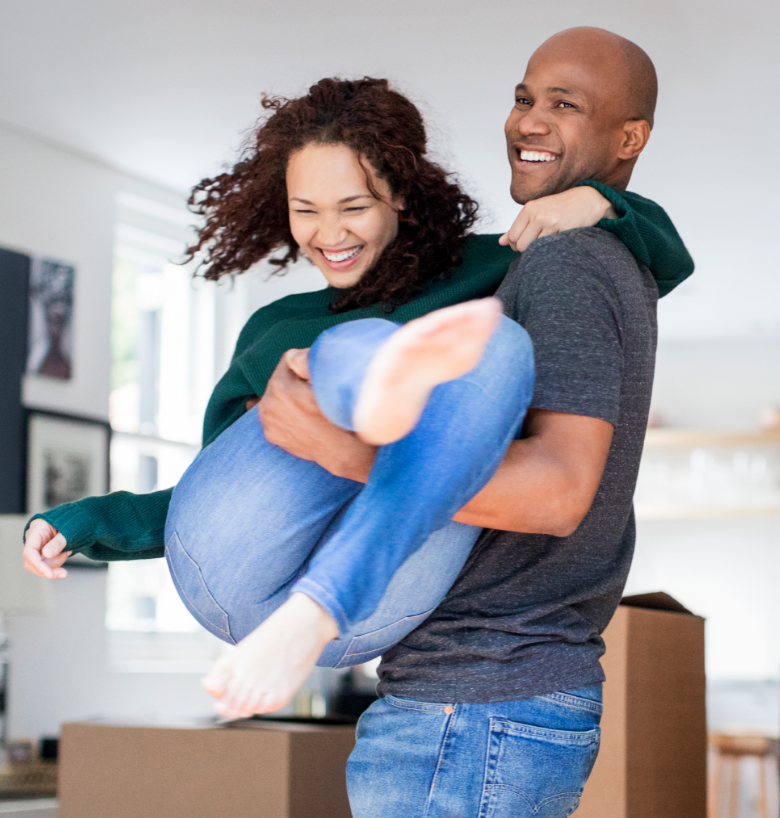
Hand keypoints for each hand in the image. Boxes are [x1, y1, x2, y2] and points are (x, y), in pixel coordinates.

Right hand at [23, 518, 71, 578]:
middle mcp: (32, 541)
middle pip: (32, 563)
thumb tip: (47, 554)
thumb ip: (58, 542)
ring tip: (67, 551)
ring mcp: (36, 548)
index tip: (49, 574)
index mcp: (36, 531)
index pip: (29, 552)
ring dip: (56, 564)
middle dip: (48, 569)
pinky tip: (65, 553)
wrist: (71, 520)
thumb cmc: (68, 522)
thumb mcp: (67, 530)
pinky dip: (57, 562)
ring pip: (40, 566)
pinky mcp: (42, 554)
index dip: (38, 565)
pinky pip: (47, 564)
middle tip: (64, 573)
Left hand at [258, 350, 376, 481]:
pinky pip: (275, 413)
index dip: (304, 365)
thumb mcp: (329, 383)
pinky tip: (301, 418)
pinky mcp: (270, 434)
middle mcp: (268, 404)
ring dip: (287, 396)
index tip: (317, 376)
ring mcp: (268, 421)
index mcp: (280, 386)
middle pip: (280, 378)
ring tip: (307, 405)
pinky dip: (284, 413)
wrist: (342, 451)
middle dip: (293, 381)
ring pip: (275, 396)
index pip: (288, 359)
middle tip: (313, 392)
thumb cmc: (340, 415)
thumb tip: (293, 356)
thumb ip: (307, 362)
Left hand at [499, 186, 617, 252]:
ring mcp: (549, 221)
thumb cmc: (562, 207)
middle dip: (526, 250)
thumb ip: (519, 227)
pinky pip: (547, 248)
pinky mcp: (561, 229)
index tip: (527, 243)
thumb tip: (501, 242)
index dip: (517, 245)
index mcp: (529, 209)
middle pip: (520, 245)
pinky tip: (557, 242)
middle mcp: (537, 214)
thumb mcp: (538, 212)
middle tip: (538, 246)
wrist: (589, 199)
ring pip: (532, 248)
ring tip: (548, 244)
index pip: (512, 236)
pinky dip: (550, 249)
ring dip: (538, 251)